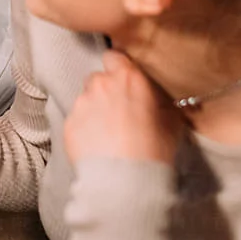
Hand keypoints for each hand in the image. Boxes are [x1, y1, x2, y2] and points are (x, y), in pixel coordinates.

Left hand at [63, 50, 182, 166]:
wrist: (124, 183)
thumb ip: (161, 102)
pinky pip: (77, 119)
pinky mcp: (69, 122)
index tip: (123, 81)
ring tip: (107, 133)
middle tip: (118, 112)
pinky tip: (97, 144)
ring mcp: (83, 103)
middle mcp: (102, 84)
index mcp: (129, 79)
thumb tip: (159, 99)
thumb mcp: (171, 123)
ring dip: (95, 109)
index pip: (115, 56)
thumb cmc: (152, 153)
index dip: (119, 68)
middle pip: (99, 78)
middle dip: (107, 91)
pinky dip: (84, 128)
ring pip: (87, 98)